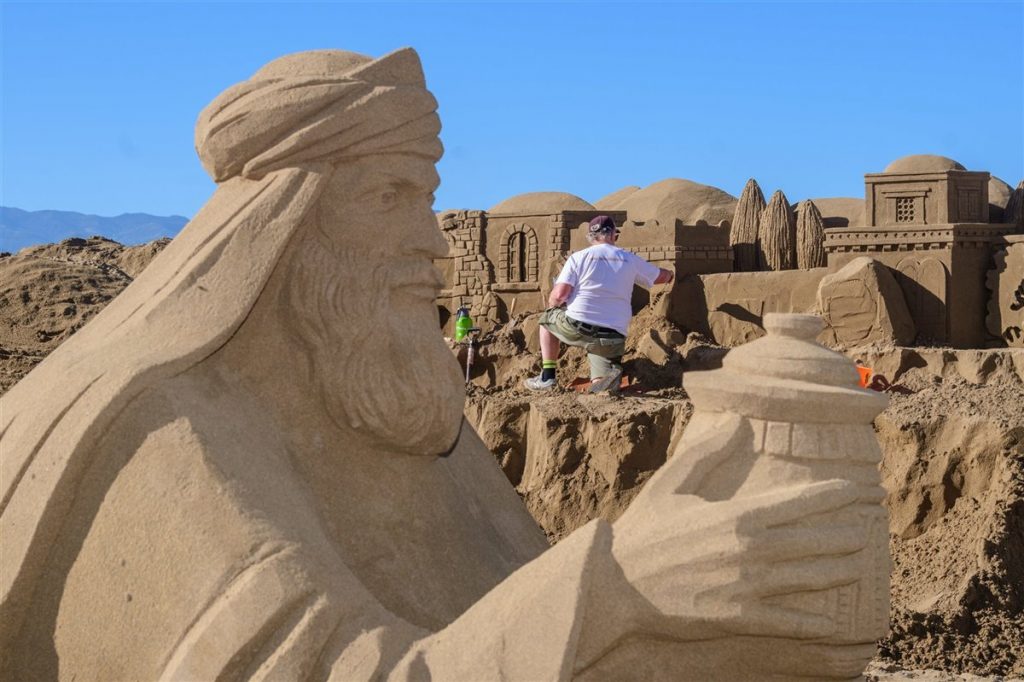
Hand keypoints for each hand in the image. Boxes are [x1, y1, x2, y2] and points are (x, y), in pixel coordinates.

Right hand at [610, 413, 867, 641]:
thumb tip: (738, 420)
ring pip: (811, 578)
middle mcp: (751, 551)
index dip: (835, 495)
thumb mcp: (670, 485)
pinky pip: (789, 622)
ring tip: (860, 563)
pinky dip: (814, 623)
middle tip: (872, 526)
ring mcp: (749, 587)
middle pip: (816, 540)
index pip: (800, 500)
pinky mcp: (741, 618)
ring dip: (840, 570)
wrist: (617, 586)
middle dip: (849, 531)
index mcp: (738, 515)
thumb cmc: (643, 532)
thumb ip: (708, 452)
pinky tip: (834, 624)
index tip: (859, 488)